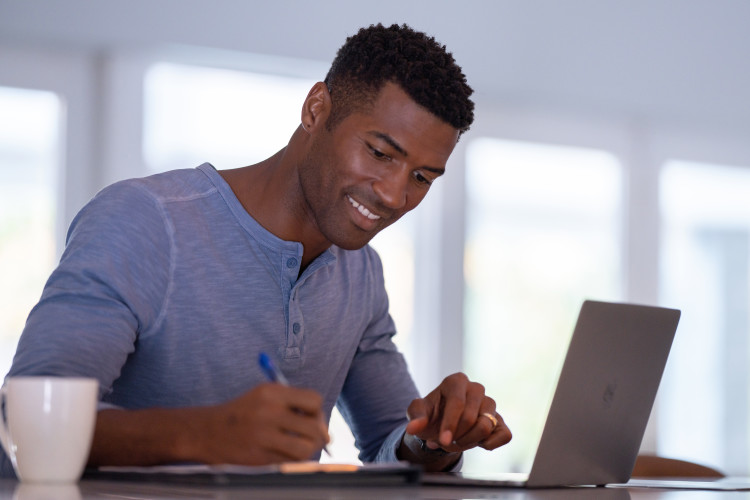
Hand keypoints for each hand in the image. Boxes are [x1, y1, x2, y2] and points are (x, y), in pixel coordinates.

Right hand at [199, 382, 329, 464]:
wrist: (209, 431)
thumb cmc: (244, 412)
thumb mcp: (264, 395)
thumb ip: (292, 403)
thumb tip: (323, 425)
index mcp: (272, 392)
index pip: (314, 400)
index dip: (317, 410)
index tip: (311, 416)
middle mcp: (268, 412)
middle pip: (314, 426)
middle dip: (319, 433)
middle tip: (314, 436)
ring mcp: (263, 435)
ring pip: (306, 447)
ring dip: (309, 449)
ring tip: (302, 445)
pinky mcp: (259, 456)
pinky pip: (290, 461)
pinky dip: (294, 459)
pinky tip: (287, 452)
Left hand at [405, 373, 510, 453]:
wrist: (443, 424)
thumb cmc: (431, 415)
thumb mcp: (418, 413)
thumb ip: (416, 418)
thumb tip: (413, 428)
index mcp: (456, 381)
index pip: (457, 403)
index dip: (449, 424)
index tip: (442, 441)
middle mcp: (476, 388)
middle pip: (471, 418)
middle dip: (456, 436)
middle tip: (444, 443)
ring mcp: (490, 403)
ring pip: (486, 427)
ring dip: (469, 442)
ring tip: (456, 443)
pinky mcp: (500, 420)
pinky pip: (504, 435)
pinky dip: (489, 444)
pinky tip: (476, 443)